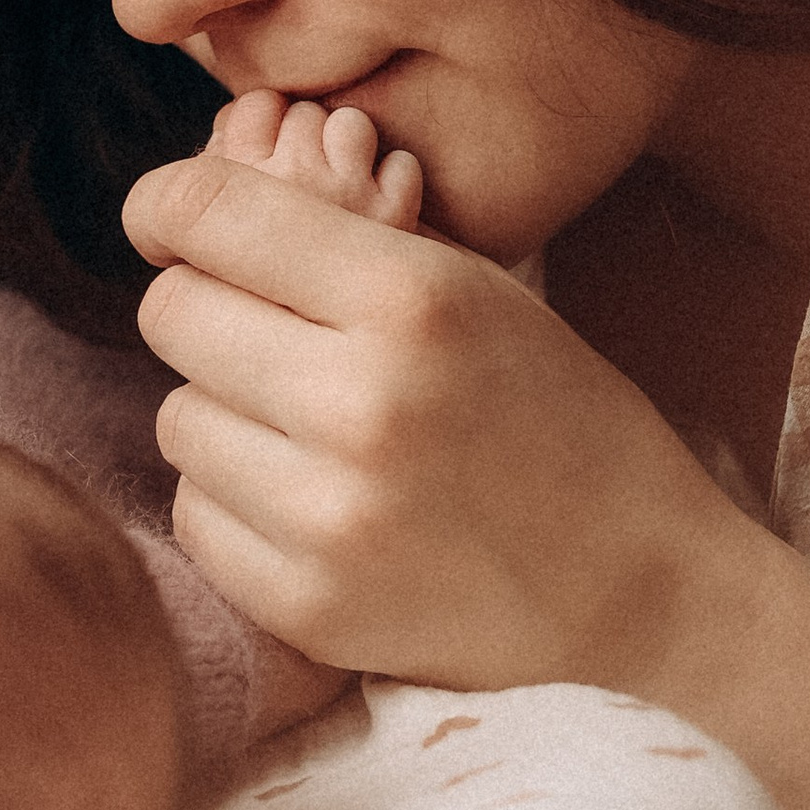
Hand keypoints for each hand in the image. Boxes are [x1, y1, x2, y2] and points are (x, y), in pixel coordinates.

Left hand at [124, 95, 756, 690]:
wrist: (642, 590)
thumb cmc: (556, 416)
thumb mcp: (476, 289)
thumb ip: (339, 237)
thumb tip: (182, 204)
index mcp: (410, 297)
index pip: (210, 213)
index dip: (168, 205)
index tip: (166, 219)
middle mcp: (360, 401)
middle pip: (171, 313)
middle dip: (207, 310)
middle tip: (269, 334)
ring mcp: (329, 514)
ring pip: (176, 417)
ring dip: (225, 412)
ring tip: (313, 429)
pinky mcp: (307, 604)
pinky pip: (194, 515)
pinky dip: (235, 501)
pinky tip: (315, 500)